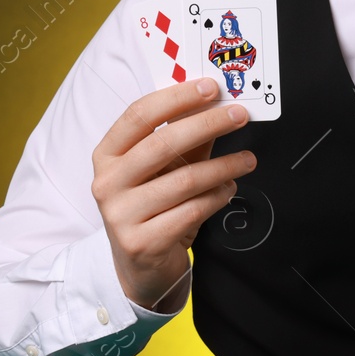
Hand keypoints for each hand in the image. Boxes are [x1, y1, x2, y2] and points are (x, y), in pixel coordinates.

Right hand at [91, 77, 256, 310]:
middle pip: (161, 143)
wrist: (140, 268)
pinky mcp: (142, 243)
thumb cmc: (154, 207)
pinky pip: (191, 211)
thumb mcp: (164, 170)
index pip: (138, 115)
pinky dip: (218, 197)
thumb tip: (217, 104)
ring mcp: (121, 215)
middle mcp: (107, 183)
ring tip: (247, 160)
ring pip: (183, 181)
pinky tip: (229, 190)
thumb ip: (187, 140)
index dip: (176, 98)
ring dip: (224, 166)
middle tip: (240, 116)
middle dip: (207, 124)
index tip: (211, 87)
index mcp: (107, 155)